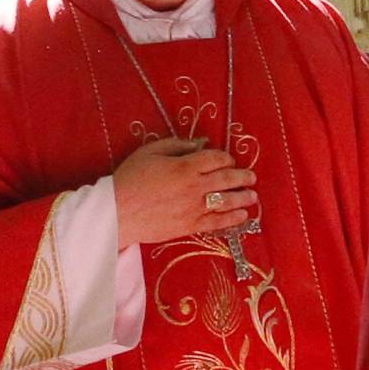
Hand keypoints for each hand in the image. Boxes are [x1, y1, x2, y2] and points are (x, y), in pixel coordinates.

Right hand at [112, 136, 255, 250]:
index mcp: (185, 166)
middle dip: (242, 177)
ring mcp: (194, 208)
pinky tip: (242, 215)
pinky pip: (218, 222)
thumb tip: (198, 144)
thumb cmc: (129, 179)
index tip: (228, 160)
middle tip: (251, 177)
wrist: (116, 212)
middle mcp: (195, 187)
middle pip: (227, 179)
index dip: (226, 158)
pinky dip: (233, 218)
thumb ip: (176, 145)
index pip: (216, 158)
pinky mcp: (190, 225)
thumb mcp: (149, 152)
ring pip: (227, 201)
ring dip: (243, 197)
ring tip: (252, 196)